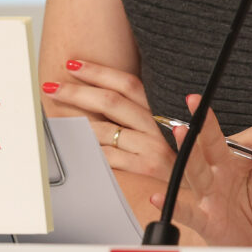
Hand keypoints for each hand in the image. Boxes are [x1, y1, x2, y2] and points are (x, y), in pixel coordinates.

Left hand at [42, 59, 177, 182]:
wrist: (198, 187)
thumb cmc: (174, 157)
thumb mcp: (161, 130)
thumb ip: (136, 114)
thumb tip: (97, 98)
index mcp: (159, 111)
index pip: (126, 83)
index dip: (98, 71)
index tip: (73, 64)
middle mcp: (157, 126)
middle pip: (111, 101)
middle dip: (76, 92)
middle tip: (53, 88)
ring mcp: (152, 147)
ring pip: (105, 130)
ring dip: (76, 124)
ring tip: (57, 120)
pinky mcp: (147, 168)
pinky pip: (109, 156)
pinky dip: (90, 150)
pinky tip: (77, 146)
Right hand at [149, 93, 251, 246]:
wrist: (246, 241)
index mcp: (246, 154)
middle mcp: (222, 166)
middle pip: (215, 140)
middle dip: (207, 122)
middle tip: (197, 100)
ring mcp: (209, 190)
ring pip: (196, 167)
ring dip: (189, 149)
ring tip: (181, 131)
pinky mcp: (203, 215)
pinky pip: (186, 208)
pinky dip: (173, 204)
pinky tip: (158, 198)